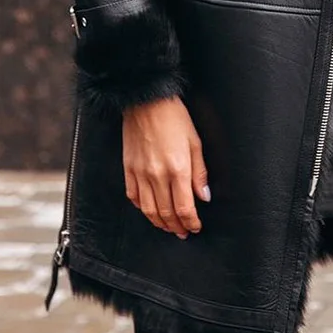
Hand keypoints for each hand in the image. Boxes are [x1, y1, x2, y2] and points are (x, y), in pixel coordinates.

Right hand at [122, 96, 209, 238]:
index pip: (185, 208)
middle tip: (184, 232)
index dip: (192, 222)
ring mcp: (140, 174)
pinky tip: (149, 210)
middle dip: (177, 227)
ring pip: (149, 210)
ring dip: (160, 223)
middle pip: (167, 213)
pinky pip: (133, 197)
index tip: (196, 227)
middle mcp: (158, 175)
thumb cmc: (173, 117)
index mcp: (178, 169)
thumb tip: (204, 196)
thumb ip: (200, 172)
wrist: (146, 101)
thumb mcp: (195, 141)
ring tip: (168, 227)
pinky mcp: (128, 169)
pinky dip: (142, 209)